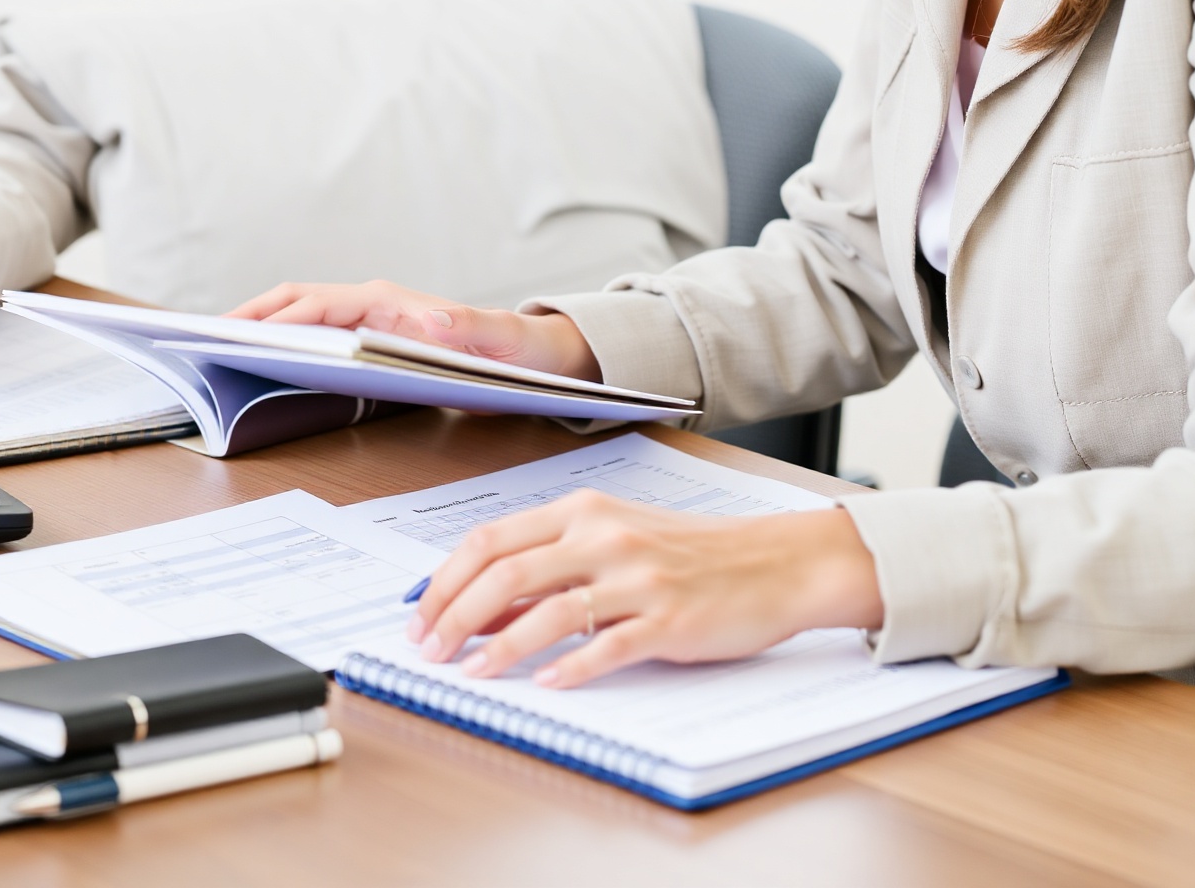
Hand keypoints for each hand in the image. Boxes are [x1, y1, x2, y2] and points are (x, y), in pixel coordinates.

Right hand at [227, 278, 600, 383]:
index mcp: (389, 301)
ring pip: (296, 317)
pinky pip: (310, 338)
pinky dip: (277, 345)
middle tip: (201, 337)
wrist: (530, 354)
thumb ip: (471, 327)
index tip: (241, 336)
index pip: (318, 304)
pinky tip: (256, 366)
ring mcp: (365, 321)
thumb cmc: (514, 350)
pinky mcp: (366, 341)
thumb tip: (434, 318)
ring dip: (255, 328)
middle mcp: (370, 304)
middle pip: (294, 302)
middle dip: (248, 316)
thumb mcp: (500, 340)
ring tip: (212, 350)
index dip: (278, 320)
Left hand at [406, 490, 884, 687]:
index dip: (446, 578)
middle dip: (456, 615)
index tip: (420, 613)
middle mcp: (602, 537)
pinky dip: (570, 668)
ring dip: (499, 648)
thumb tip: (487, 600)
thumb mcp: (615, 536)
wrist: (774, 562)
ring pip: (547, 611)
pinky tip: (545, 684)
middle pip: (506, 573)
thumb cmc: (690, 552)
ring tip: (471, 674)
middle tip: (429, 649)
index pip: (491, 540)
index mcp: (581, 511)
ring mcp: (636, 579)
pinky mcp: (668, 622)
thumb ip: (554, 560)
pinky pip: (607, 646)